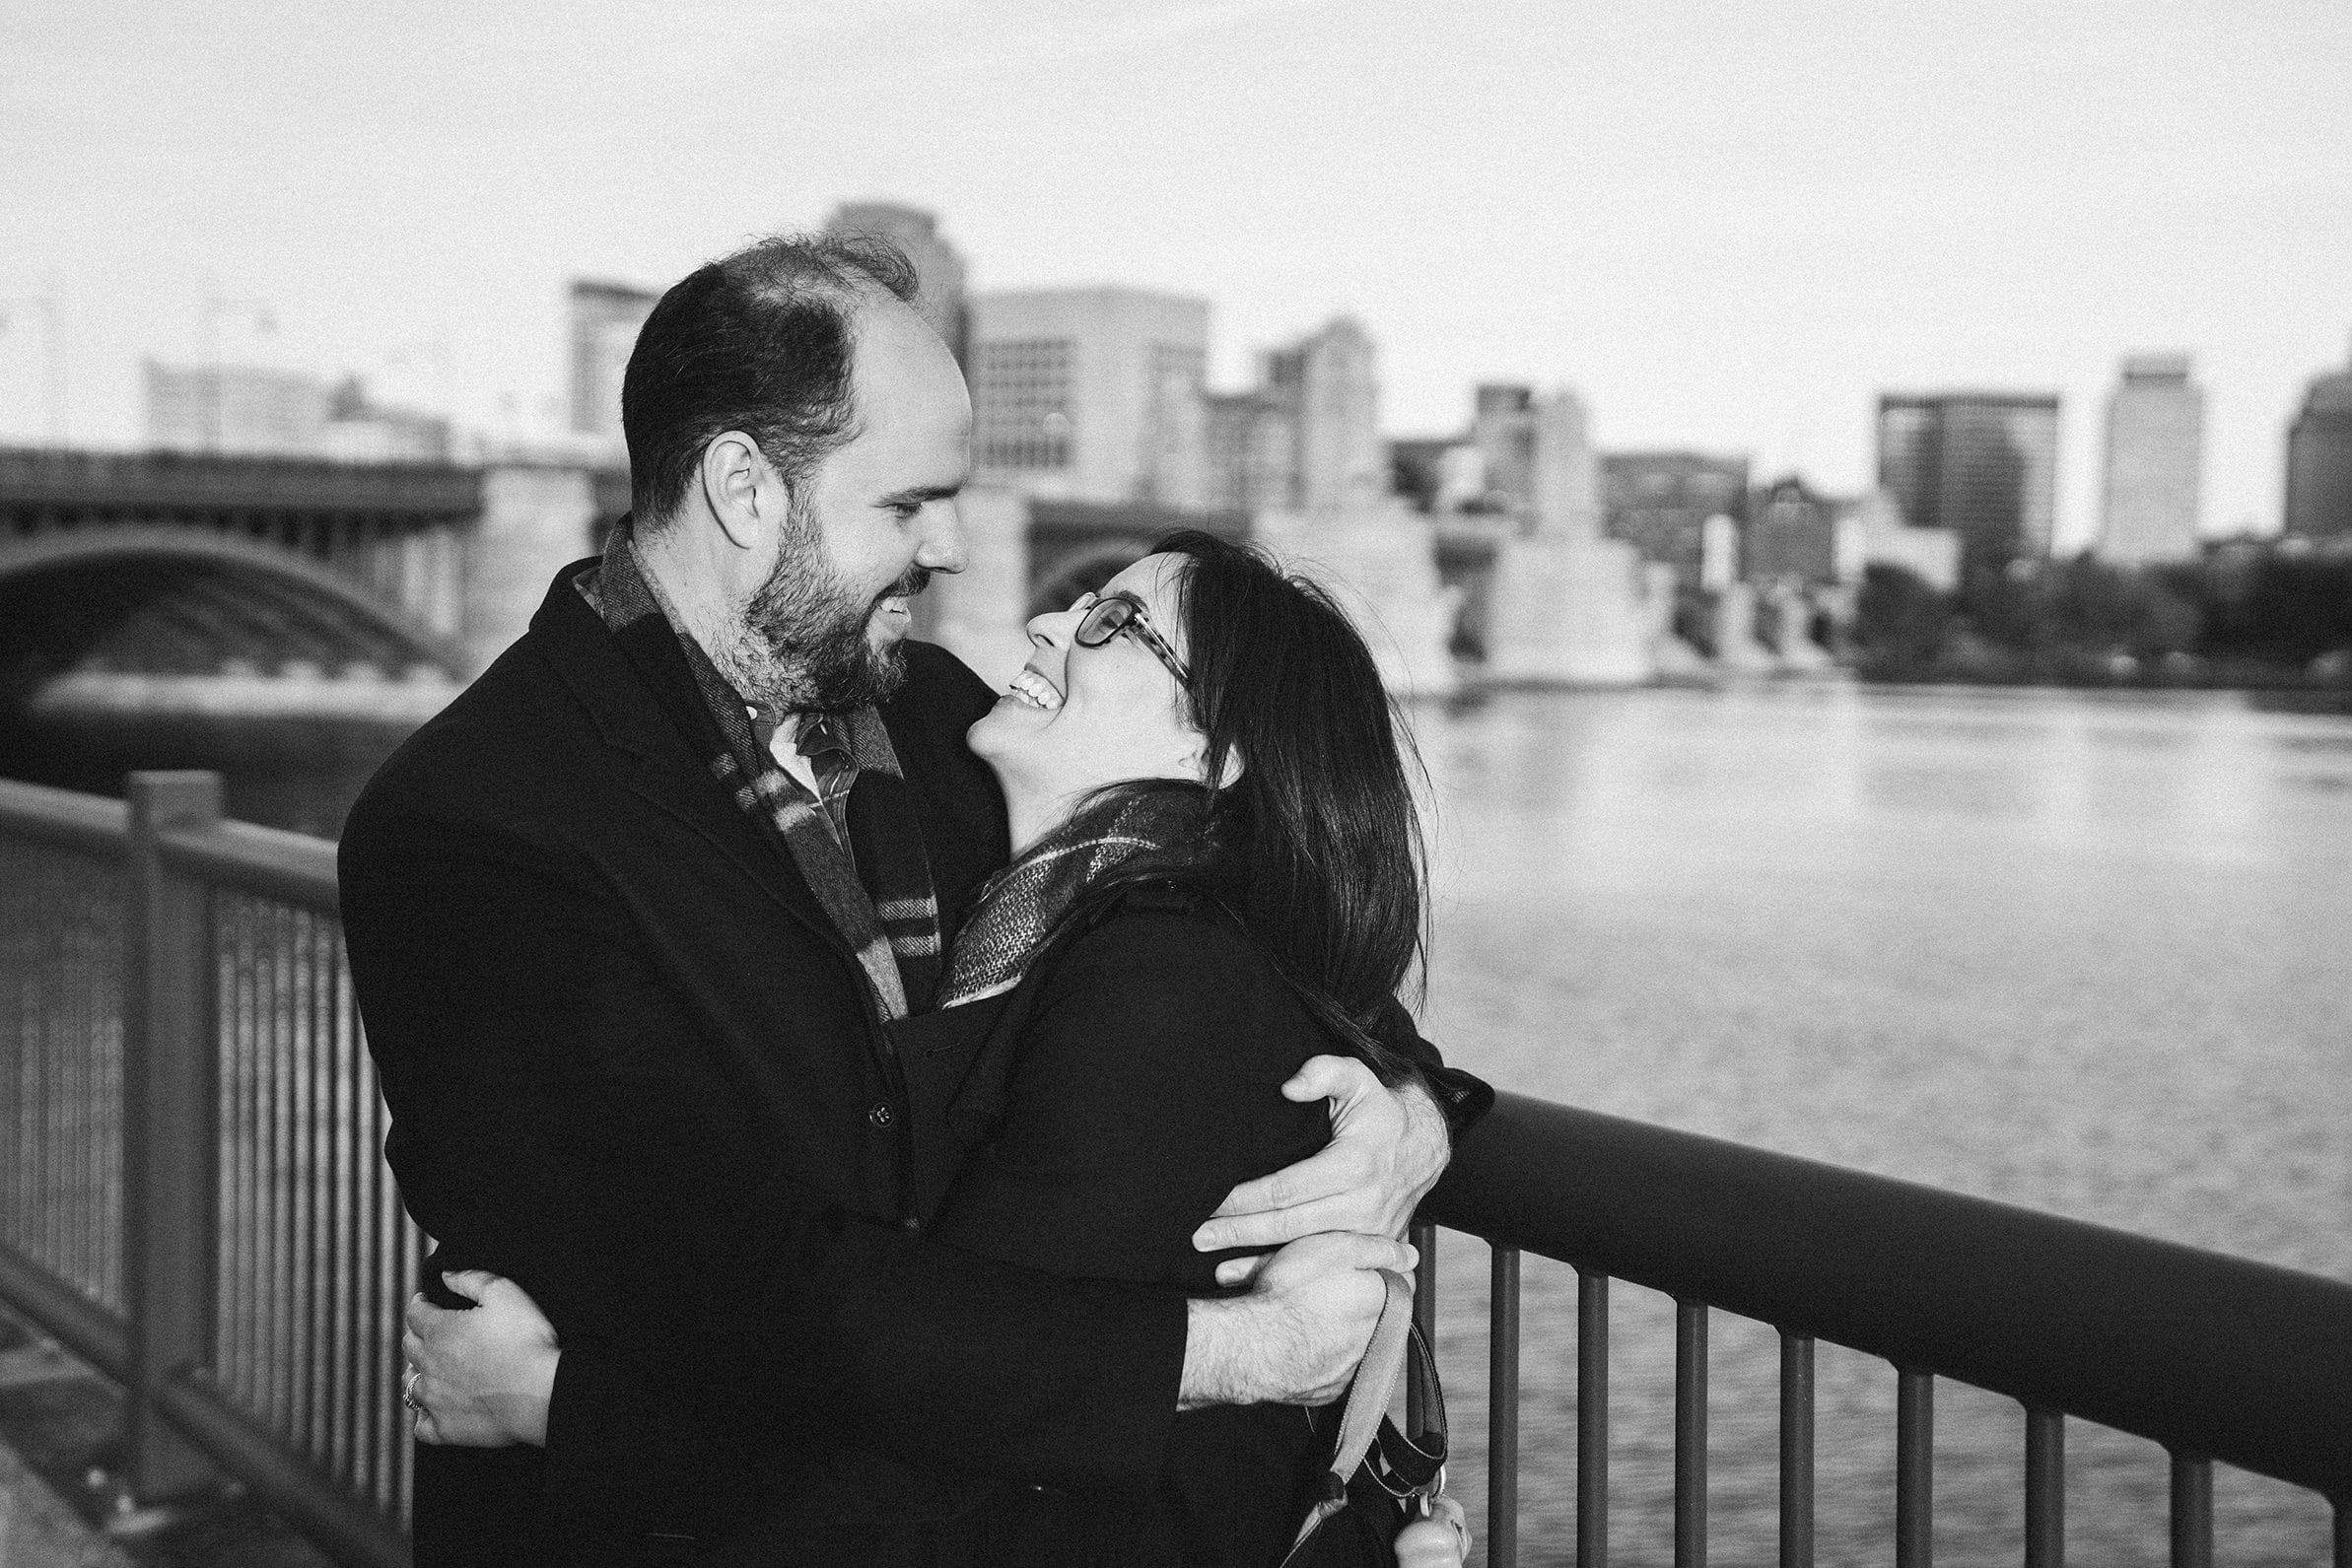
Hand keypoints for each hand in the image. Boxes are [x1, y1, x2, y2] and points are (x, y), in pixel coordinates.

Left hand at [401, 1271, 559, 1446]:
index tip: (425, 1302)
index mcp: (440, 1330)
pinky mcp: (445, 1428)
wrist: (541, 1393)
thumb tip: (446, 1276)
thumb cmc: (527, 1340)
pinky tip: (432, 1411)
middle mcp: (429, 1364)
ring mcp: (434, 1399)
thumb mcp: (505, 1293)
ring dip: (416, 1373)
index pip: (415, 1314)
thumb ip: (471, 1279)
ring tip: (429, 1370)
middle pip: (409, 1346)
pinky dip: (423, 1416)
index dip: (420, 1304)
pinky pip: (421, 1425)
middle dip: (417, 1335)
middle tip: (430, 1332)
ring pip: (410, 1384)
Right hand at [1180, 1231, 1417, 1408]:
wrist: (1254, 1346)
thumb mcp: (1336, 1248)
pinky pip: (1336, 1368)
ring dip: (1344, 1330)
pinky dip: (1325, 1356)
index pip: (1404, 1282)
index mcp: (1384, 1301)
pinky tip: (1303, 1343)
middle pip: (1380, 1313)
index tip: (1359, 1265)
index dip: (1381, 1268)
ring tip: (1310, 1316)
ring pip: (1358, 1342)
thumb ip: (1379, 1249)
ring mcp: (1355, 1368)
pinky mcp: (1333, 1390)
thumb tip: (1410, 1255)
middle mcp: (1377, 1338)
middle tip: (1327, 1289)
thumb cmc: (1291, 1292)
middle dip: (1362, 1301)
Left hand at [1193, 1056, 1449, 1264]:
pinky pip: (1322, 1263)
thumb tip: (1289, 1088)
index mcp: (1355, 1165)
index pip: (1287, 1188)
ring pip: (1303, 1251)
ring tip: (1214, 1266)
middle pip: (1288, 1225)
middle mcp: (1363, 1205)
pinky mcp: (1369, 1248)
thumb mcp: (1358, 1078)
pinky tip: (1254, 1281)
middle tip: (1197, 1236)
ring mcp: (1368, 1232)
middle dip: (1239, 1232)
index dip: (1245, 1197)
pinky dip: (1287, 1273)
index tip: (1212, 1200)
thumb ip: (1324, 1072)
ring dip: (1257, 1260)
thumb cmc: (1379, 1111)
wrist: (1424, 1147)